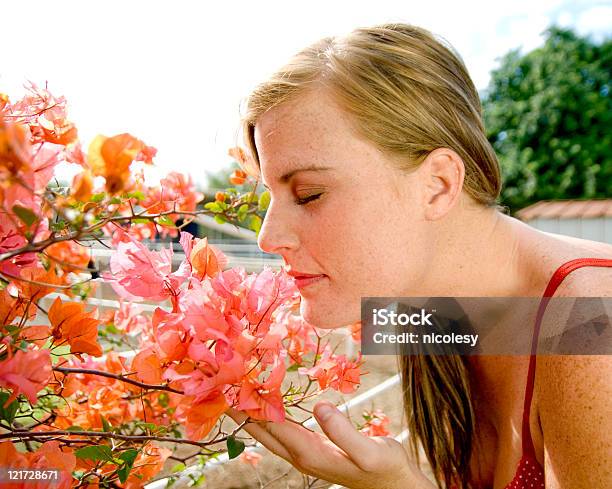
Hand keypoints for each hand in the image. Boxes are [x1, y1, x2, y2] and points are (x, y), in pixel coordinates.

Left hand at [227, 401, 433, 488]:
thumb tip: (319, 406)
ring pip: (271, 433)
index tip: (234, 388)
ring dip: (253, 414)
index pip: (274, 427)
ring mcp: (305, 455)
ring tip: (237, 393)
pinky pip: (283, 431)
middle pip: (263, 433)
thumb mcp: (370, 451)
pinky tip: (267, 405)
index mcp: (311, 455)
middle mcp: (302, 456)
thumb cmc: (384, 467)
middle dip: (243, 412)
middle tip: (223, 389)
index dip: (253, 407)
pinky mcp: (312, 450)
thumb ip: (343, 431)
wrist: (393, 484)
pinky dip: (270, 416)